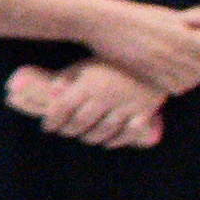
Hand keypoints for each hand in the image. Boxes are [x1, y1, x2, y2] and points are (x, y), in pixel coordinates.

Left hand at [12, 59, 171, 147]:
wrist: (153, 57)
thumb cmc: (113, 61)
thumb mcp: (87, 64)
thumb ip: (67, 78)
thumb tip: (50, 94)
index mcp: (90, 83)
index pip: (63, 107)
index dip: (52, 120)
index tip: (46, 127)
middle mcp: (108, 96)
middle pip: (81, 122)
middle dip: (68, 130)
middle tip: (62, 132)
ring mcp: (128, 105)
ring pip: (103, 130)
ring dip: (89, 137)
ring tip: (81, 136)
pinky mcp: (146, 111)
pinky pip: (128, 133)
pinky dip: (115, 141)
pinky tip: (106, 142)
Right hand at [99, 1, 199, 94]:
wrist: (102, 22)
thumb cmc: (138, 17)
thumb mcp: (170, 14)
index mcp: (184, 34)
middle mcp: (174, 50)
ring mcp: (159, 63)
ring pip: (190, 82)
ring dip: (193, 80)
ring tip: (188, 73)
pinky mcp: (146, 73)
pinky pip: (171, 88)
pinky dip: (177, 86)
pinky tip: (172, 78)